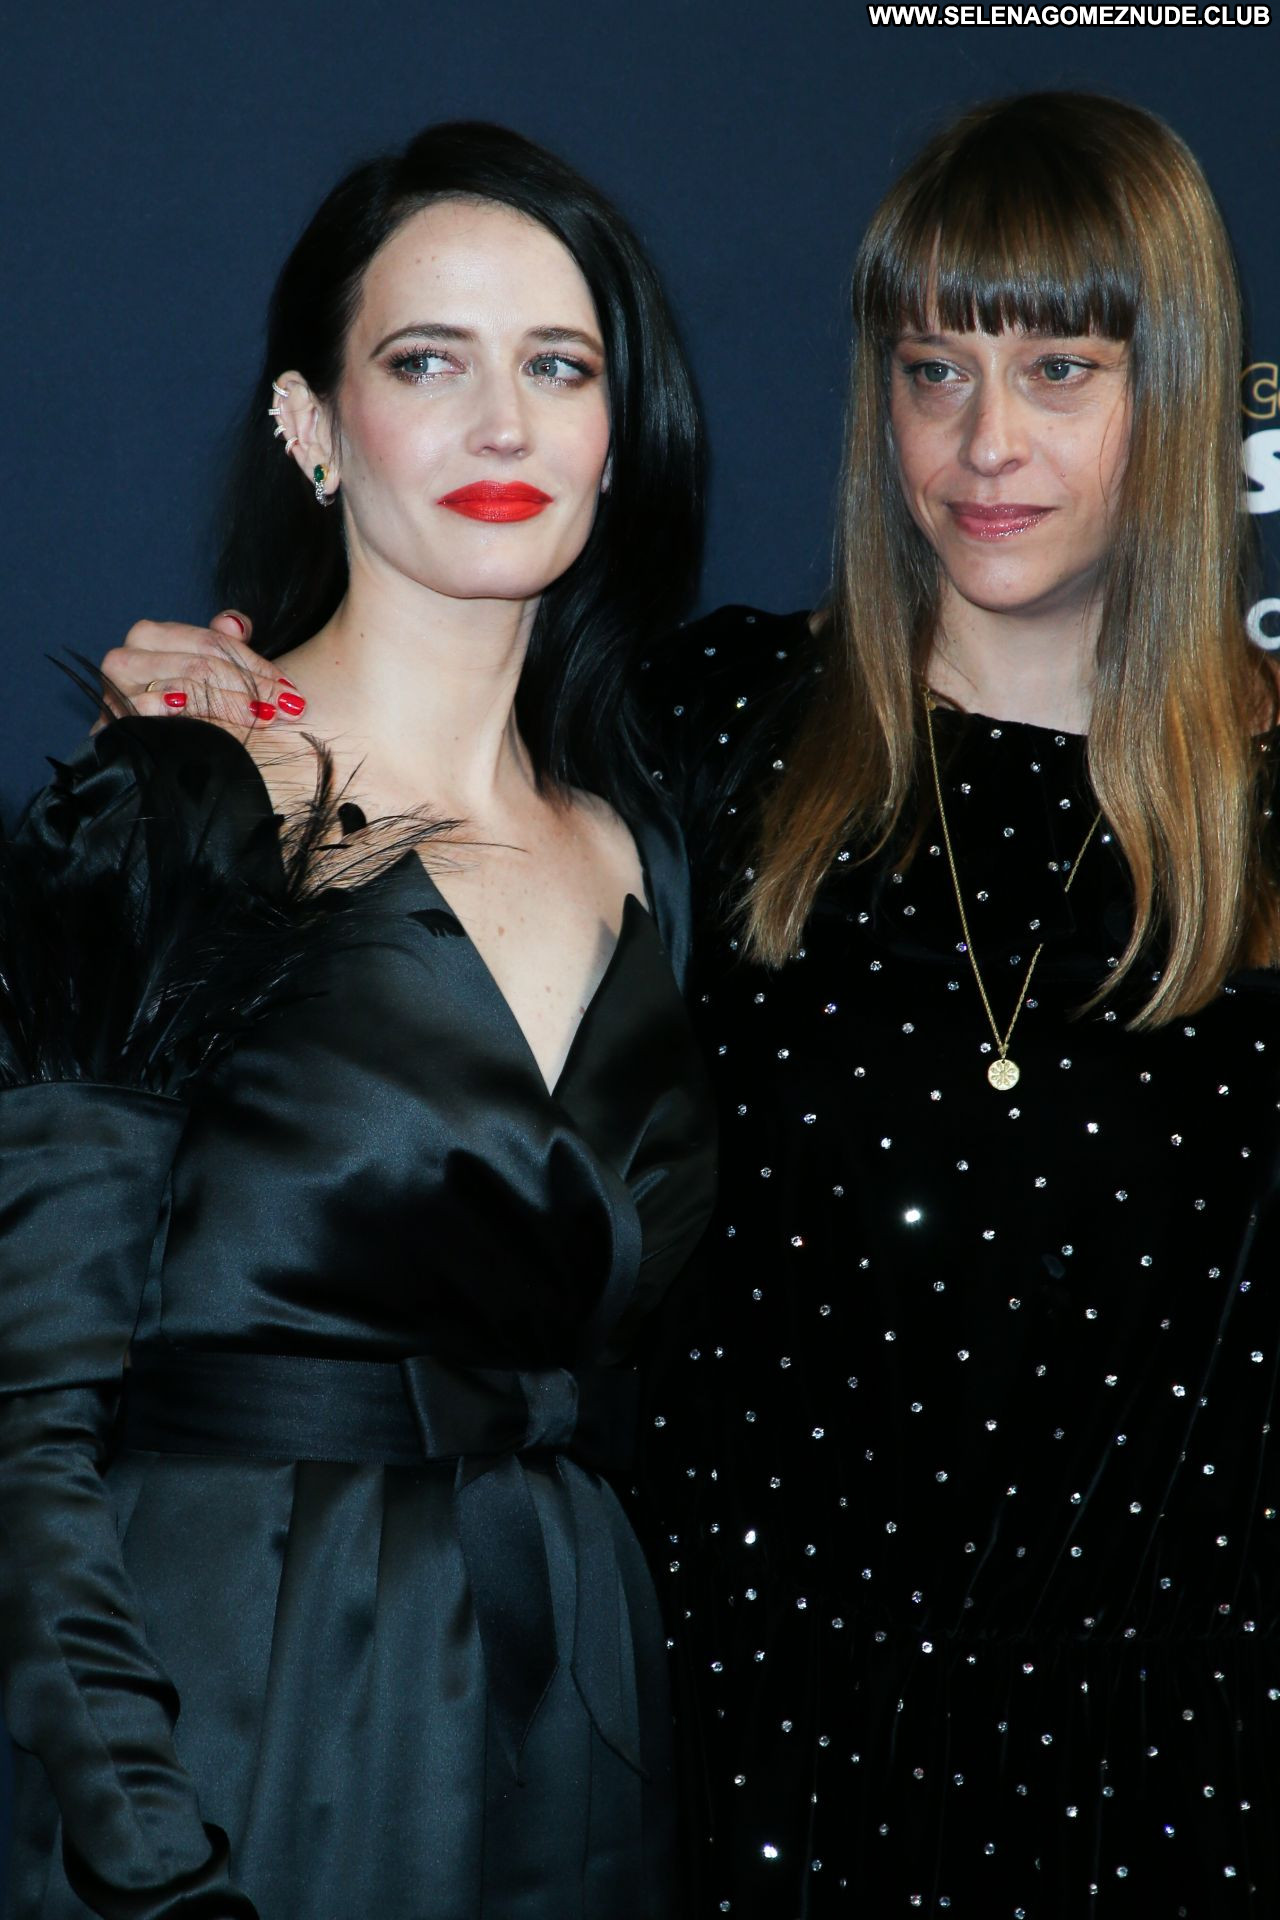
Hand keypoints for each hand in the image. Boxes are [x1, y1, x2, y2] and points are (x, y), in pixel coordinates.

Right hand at [98, 612, 305, 726]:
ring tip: (266, 717)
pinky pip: (150, 712)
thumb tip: (238, 625)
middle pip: (202, 665)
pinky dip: (183, 716)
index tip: (291, 688)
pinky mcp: (114, 720)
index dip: (256, 664)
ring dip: (231, 705)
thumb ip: (223, 642)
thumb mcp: (203, 667)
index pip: (214, 643)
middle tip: (289, 707)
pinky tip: (210, 723)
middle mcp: (128, 656)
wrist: (137, 750)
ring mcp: (117, 688)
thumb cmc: (177, 703)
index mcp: (152, 636)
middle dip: (252, 687)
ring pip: (186, 687)